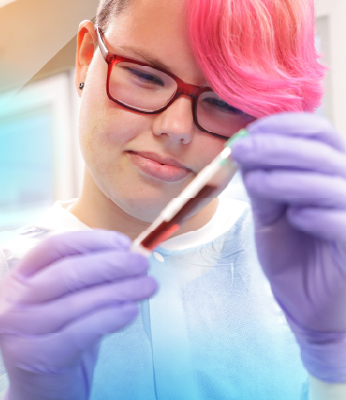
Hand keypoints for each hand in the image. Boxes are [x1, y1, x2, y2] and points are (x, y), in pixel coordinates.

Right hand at [0, 231, 156, 399]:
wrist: (40, 392)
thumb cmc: (56, 341)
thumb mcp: (60, 305)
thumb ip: (82, 281)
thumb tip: (125, 254)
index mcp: (16, 281)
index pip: (52, 248)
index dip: (90, 241)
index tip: (122, 243)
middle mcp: (12, 303)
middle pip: (66, 272)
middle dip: (111, 264)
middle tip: (142, 264)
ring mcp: (21, 330)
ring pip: (78, 302)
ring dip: (121, 290)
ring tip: (147, 286)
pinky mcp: (38, 355)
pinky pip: (83, 330)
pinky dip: (111, 318)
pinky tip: (130, 311)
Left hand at [231, 112, 345, 381]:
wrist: (311, 309)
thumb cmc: (296, 257)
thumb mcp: (270, 215)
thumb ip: (263, 184)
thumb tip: (243, 148)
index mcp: (333, 173)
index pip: (320, 132)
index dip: (285, 126)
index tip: (247, 133)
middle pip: (324, 150)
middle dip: (277, 146)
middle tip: (241, 150)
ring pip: (331, 182)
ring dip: (287, 177)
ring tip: (256, 183)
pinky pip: (340, 220)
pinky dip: (313, 214)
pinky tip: (294, 219)